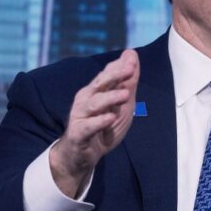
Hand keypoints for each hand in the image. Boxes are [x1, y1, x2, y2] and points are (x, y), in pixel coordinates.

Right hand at [50, 50, 139, 197]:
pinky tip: (110, 118)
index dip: (119, 66)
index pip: (108, 74)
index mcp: (96, 90)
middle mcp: (86, 99)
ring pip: (94, 103)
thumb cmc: (102, 126)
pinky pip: (88, 126)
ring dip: (110, 98)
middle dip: (114, 75)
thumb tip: (132, 54)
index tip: (132, 59)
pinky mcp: (78, 133)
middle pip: (100, 84)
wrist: (80, 155)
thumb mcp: (121, 104)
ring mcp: (80, 115)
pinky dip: (99, 122)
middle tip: (129, 69)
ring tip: (125, 95)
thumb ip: (127, 81)